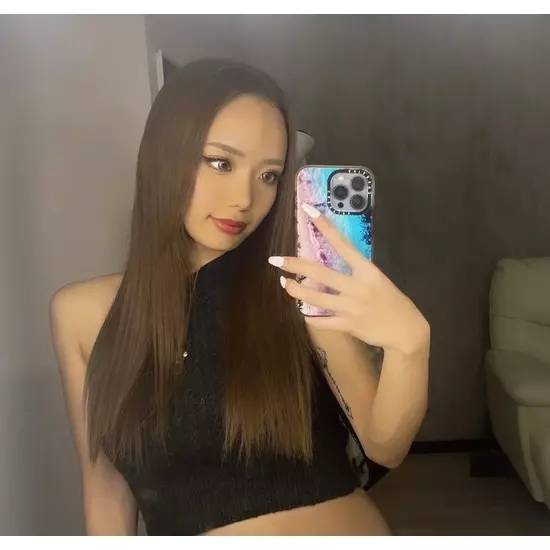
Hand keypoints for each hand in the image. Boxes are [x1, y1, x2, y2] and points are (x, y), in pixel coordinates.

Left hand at [268, 203, 429, 357]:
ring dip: (296, 290)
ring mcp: (351, 307)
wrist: (406, 331)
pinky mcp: (348, 325)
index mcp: (367, 270)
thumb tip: (332, 263)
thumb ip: (356, 272)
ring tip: (285, 284)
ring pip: (315, 298)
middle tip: (275, 260)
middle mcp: (357, 287)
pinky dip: (310, 317)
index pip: (342, 244)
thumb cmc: (392, 301)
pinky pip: (322, 321)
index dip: (325, 226)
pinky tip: (304, 312)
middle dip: (295, 265)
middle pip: (320, 273)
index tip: (308, 211)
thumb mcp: (377, 280)